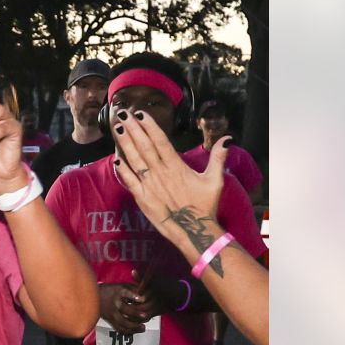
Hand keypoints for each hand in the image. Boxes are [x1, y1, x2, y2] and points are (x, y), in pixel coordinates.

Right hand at [98, 282, 154, 333]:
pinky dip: (127, 331)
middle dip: (135, 313)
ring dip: (133, 326)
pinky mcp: (110, 320)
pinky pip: (119, 328)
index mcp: (118, 292)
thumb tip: (146, 292)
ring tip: (143, 327)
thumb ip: (134, 289)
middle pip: (124, 309)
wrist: (94, 297)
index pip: (125, 293)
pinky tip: (135, 331)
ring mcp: (111, 313)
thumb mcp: (122, 285)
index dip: (134, 296)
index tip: (143, 299)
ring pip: (122, 322)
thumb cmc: (112, 290)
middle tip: (145, 316)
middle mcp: (114, 303)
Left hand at [112, 109, 227, 247]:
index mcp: (177, 166)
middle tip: (122, 113)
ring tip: (116, 127)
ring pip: (134, 160)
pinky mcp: (142, 198)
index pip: (160, 141)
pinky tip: (116, 158)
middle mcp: (161, 173)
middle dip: (132, 128)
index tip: (140, 114)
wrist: (193, 231)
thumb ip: (218, 158)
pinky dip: (122, 169)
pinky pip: (129, 181)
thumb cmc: (204, 206)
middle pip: (144, 146)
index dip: (150, 126)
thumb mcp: (215, 180)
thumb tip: (228, 138)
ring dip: (124, 143)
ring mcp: (149, 185)